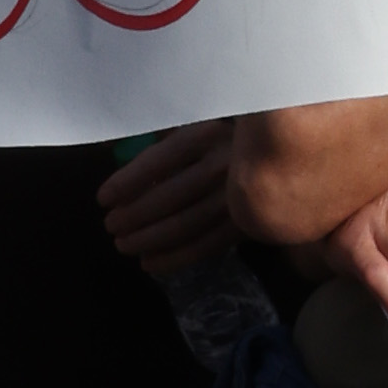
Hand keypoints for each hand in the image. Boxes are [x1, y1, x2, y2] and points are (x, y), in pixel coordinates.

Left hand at [95, 124, 249, 281]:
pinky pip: (206, 246)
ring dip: (148, 239)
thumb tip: (108, 145)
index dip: (128, 181)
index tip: (104, 198)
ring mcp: (240, 197)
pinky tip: (150, 263)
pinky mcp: (248, 224)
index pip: (160, 159)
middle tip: (111, 225)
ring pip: (185, 224)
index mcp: (208, 134)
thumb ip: (161, 131)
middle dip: (134, 215)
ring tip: (124, 245)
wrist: (283, 160)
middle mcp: (225, 164)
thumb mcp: (199, 123)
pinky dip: (174, 259)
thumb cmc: (228, 138)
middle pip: (170, 195)